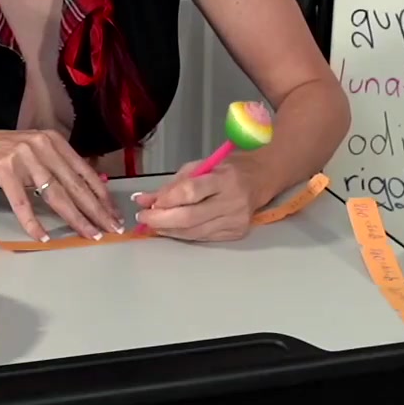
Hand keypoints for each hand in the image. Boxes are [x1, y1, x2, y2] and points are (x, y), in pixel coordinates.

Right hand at [0, 129, 118, 241]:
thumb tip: (83, 189)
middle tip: (111, 229)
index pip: (84, 171)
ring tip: (89, 234)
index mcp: (52, 140)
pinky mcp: (4, 170)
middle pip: (74, 184)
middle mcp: (41, 145)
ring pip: (55, 194)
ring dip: (75, 218)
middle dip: (96, 210)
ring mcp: (23, 156)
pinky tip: (43, 237)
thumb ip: (54, 166)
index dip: (101, 195)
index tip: (114, 214)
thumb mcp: (32, 153)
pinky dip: (33, 222)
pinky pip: (22, 202)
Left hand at [133, 157, 265, 241]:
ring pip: (194, 232)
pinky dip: (183, 234)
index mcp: (224, 178)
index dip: (166, 200)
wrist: (260, 179)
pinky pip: (202, 238)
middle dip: (161, 220)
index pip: (191, 192)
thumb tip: (144, 200)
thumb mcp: (200, 166)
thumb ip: (173, 184)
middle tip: (143, 218)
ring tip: (153, 224)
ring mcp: (236, 220)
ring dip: (169, 230)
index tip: (147, 203)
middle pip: (190, 217)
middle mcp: (232, 201)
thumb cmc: (227, 168)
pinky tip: (172, 229)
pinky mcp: (236, 233)